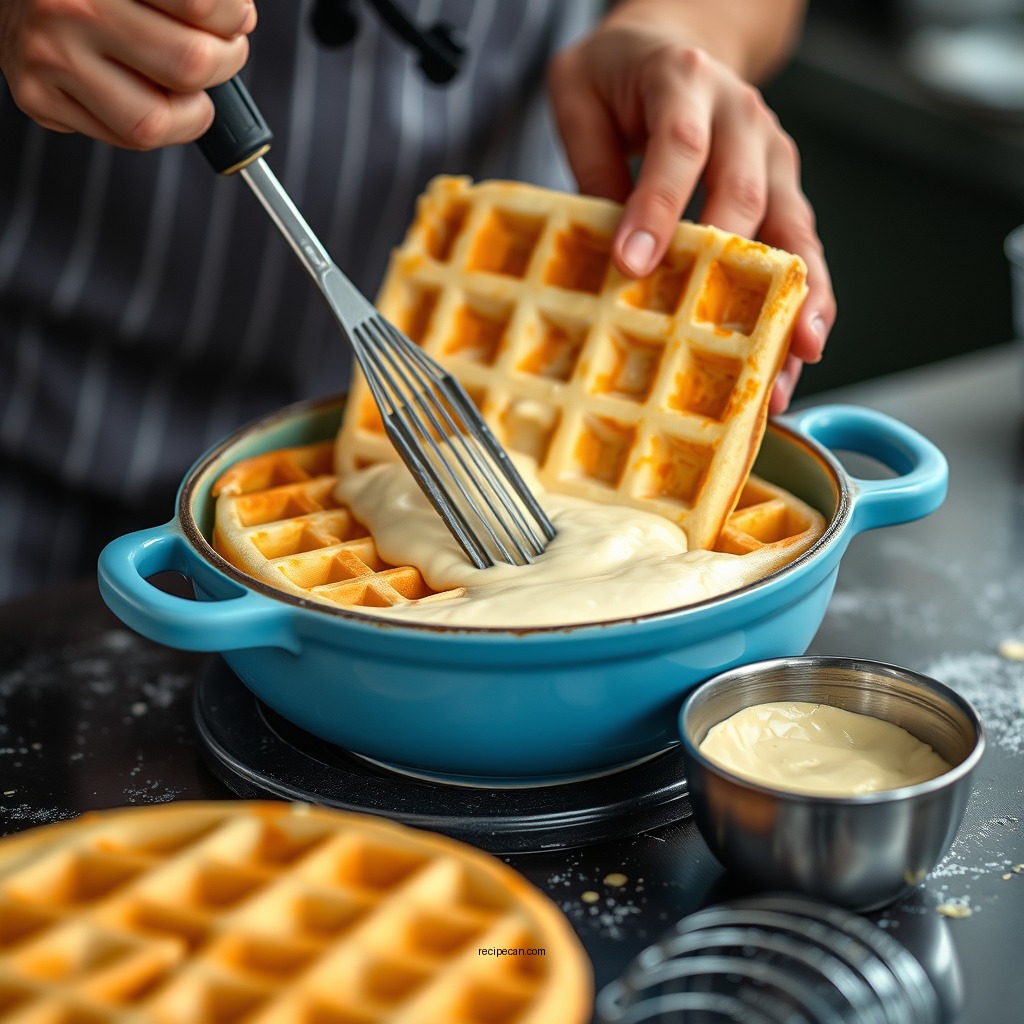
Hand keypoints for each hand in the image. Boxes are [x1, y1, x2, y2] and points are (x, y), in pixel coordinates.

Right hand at [0, 0, 256, 148]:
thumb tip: (238, 20)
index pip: (202, 6)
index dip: (234, 19)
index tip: (234, 20)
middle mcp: (70, 8)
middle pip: (190, 64)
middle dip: (225, 65)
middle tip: (220, 54)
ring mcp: (50, 58)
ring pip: (157, 121)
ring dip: (194, 114)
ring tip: (190, 89)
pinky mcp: (38, 99)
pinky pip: (125, 140)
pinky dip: (155, 126)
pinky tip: (147, 95)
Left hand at [547, 7, 834, 410]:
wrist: (677, 39)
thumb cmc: (621, 73)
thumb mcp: (579, 96)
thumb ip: (589, 167)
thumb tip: (603, 255)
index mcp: (682, 79)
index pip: (677, 145)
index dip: (659, 207)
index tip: (635, 265)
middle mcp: (740, 114)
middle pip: (747, 192)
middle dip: (735, 270)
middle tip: (718, 331)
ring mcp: (771, 152)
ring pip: (794, 227)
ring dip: (798, 297)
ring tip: (794, 356)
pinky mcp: (783, 186)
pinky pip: (800, 244)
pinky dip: (804, 298)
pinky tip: (798, 347)